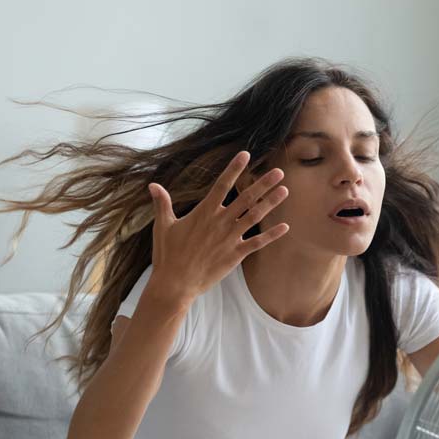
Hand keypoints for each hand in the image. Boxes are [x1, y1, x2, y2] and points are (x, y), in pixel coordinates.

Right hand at [145, 150, 288, 310]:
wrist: (175, 283)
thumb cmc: (168, 254)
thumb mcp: (163, 226)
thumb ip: (162, 204)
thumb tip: (153, 185)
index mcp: (204, 212)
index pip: (222, 185)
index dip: (234, 169)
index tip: (245, 155)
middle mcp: (220, 222)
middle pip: (246, 198)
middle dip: (263, 184)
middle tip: (279, 172)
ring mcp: (230, 238)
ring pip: (254, 217)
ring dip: (271, 203)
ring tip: (285, 191)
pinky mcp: (235, 255)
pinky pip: (257, 243)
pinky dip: (272, 235)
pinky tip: (285, 227)